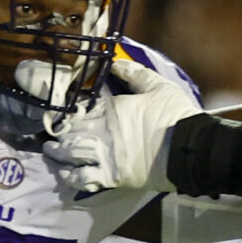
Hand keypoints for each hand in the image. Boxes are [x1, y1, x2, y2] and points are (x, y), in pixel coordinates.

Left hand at [48, 60, 198, 195]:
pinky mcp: (111, 178)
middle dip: (58, 132)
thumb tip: (114, 63)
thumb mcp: (158, 86)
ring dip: (57, 153)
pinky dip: (69, 176)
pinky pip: (82, 179)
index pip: (79, 107)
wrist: (189, 150)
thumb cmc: (175, 116)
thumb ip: (134, 74)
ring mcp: (105, 157)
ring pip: (69, 154)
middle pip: (69, 131)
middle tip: (53, 133)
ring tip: (52, 151)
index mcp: (111, 109)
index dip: (68, 110)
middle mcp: (102, 132)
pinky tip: (63, 173)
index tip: (63, 111)